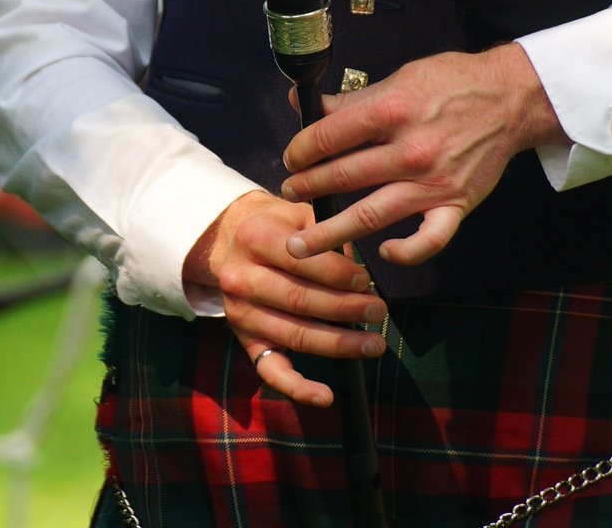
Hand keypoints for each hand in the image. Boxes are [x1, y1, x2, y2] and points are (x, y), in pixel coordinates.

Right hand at [184, 190, 387, 406]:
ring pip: (294, 335)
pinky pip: (270, 371)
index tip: (365, 281)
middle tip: (379, 311)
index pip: (299, 259)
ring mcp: (241, 314)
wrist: (233, 241)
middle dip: (345, 309)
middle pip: (298, 300)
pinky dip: (298, 388)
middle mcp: (241, 278)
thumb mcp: (299, 215)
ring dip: (337, 344)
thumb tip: (360, 267)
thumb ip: (326, 233)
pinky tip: (326, 396)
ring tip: (373, 344)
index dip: (335, 273)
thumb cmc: (281, 227)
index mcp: (255, 238)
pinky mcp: (246, 341)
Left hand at [281, 43, 568, 264]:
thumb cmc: (454, 83)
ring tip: (300, 244)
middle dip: (306, 188)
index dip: (300, 150)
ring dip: (329, 232)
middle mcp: (409, 150)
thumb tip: (304, 104)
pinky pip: (429, 240)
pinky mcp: (456, 204)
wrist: (511, 97)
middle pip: (342, 177)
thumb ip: (351, 100)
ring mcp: (433, 183)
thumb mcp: (400, 77)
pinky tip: (384, 253)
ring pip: (370, 214)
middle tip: (290, 193)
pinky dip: (406, 252)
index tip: (292, 158)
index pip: (328, 137)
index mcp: (391, 110)